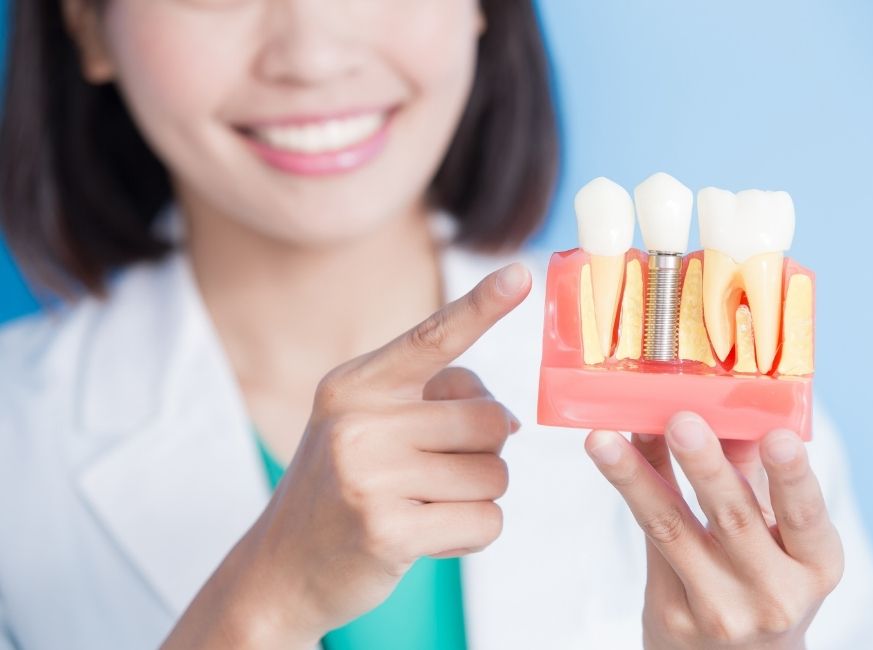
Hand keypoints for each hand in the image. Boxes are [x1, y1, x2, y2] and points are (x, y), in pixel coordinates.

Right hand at [165, 263, 530, 648]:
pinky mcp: (387, 532)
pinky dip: (472, 535)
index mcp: (354, 386)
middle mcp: (357, 423)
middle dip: (485, 452)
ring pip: (494, 475)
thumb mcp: (368, 426)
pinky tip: (430, 538)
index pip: (431, 338)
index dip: (481, 307)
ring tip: (425, 507)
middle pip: (488, 420)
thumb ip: (435, 402)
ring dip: (477, 497)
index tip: (521, 274)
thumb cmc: (341, 487)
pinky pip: (485, 522)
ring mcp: (368, 478)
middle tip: (443, 473)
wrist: (281, 570)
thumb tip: (509, 418)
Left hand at [585, 412, 843, 649]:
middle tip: (680, 422)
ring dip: (635, 477)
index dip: (792, 477)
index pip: (806, 517)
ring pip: (672, 529)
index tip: (777, 436)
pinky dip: (630, 489)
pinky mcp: (673, 616)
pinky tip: (608, 452)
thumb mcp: (777, 539)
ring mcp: (720, 610)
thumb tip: (716, 404)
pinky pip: (649, 540)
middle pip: (733, 519)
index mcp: (814, 566)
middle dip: (705, 466)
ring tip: (604, 439)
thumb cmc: (762, 583)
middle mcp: (773, 594)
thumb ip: (750, 475)